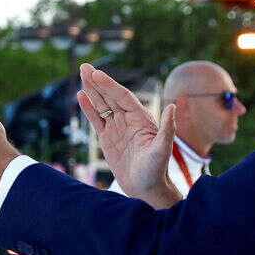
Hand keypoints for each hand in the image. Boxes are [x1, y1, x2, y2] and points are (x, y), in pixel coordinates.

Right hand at [77, 63, 180, 208]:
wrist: (146, 188)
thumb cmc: (156, 170)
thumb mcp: (162, 149)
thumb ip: (168, 128)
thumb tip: (173, 106)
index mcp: (141, 118)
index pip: (123, 97)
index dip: (109, 85)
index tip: (97, 74)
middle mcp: (129, 119)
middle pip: (110, 96)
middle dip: (97, 81)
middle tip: (84, 66)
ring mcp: (117, 128)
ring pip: (102, 104)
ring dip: (91, 90)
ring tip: (81, 73)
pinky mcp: (108, 138)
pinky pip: (96, 119)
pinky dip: (88, 108)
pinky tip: (81, 96)